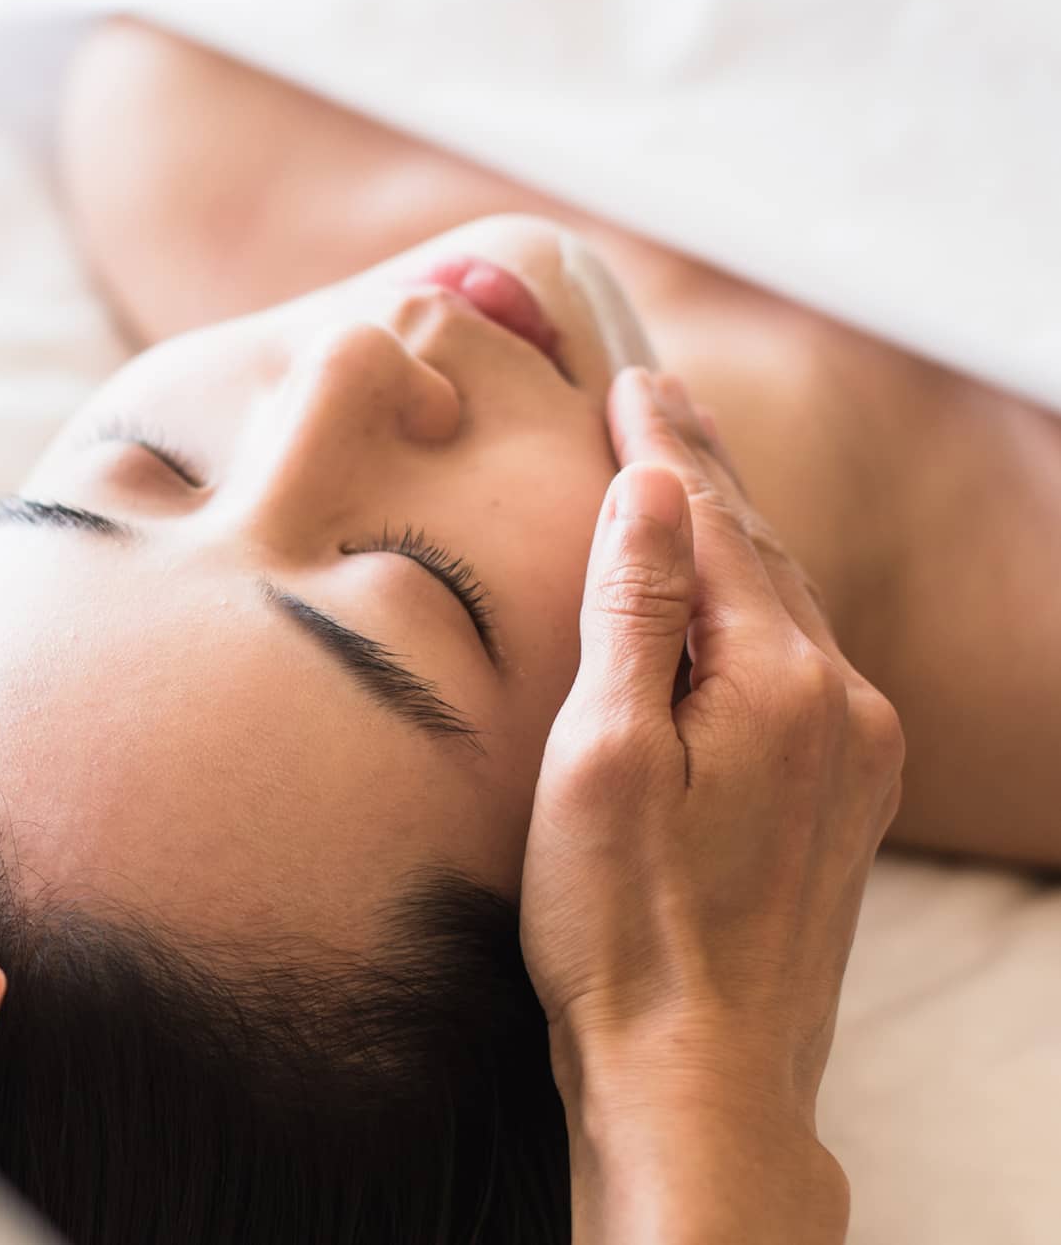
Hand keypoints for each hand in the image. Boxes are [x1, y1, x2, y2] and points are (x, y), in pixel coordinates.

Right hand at [520, 368, 903, 1240]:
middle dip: (701, 470)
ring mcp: (856, 752)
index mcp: (781, 681)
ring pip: (786, 603)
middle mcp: (843, 703)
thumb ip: (636, 612)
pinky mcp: (845, 794)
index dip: (664, 445)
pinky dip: (752, 602)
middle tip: (654, 393)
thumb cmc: (625, 928)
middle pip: (763, 550)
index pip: (713, 523)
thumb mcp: (604, 756)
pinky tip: (727, 593)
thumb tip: (653, 487)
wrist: (702, 1082)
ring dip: (730, 533)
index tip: (628, 378)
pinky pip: (799, 659)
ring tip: (684, 472)